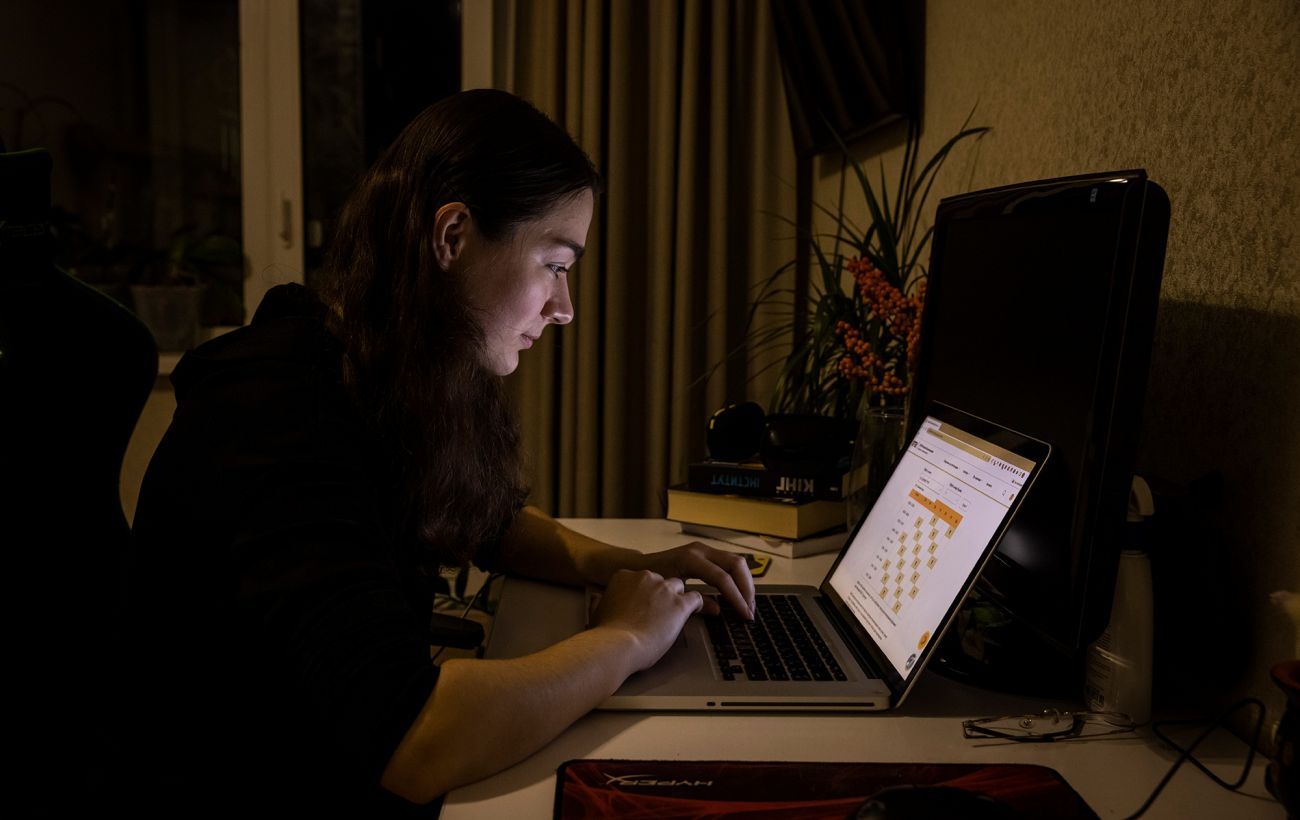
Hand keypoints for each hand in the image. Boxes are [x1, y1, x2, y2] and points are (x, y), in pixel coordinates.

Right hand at [590, 569, 704, 670]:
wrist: (616, 645)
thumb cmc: (605, 634)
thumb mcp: (597, 611)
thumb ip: (601, 601)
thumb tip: (596, 600)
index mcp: (625, 576)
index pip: (642, 579)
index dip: (645, 592)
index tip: (646, 602)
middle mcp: (646, 577)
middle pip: (661, 580)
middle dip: (662, 595)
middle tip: (661, 611)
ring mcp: (664, 589)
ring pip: (679, 586)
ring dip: (679, 598)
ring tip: (680, 611)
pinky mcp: (679, 605)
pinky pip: (695, 598)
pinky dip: (698, 605)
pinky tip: (699, 611)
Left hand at [637, 542, 755, 619]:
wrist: (636, 566)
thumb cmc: (651, 581)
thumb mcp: (672, 594)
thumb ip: (696, 602)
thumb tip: (719, 611)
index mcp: (691, 559)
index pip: (722, 578)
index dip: (736, 598)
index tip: (745, 615)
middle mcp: (700, 550)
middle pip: (736, 565)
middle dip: (746, 589)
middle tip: (750, 611)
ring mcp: (704, 550)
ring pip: (736, 562)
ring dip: (745, 584)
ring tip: (748, 605)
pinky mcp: (706, 554)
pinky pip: (729, 564)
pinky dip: (738, 579)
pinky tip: (740, 595)